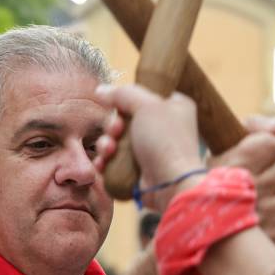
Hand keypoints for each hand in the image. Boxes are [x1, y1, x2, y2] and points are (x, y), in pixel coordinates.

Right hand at [93, 85, 204, 210]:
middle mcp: (164, 128)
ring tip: (108, 150)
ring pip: (117, 140)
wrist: (171, 184)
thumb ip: (123, 94)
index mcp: (174, 107)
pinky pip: (114, 161)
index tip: (118, 106)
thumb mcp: (146, 105)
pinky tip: (102, 163)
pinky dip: (106, 161)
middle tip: (116, 130)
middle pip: (126, 118)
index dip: (127, 100)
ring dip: (106, 143)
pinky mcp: (138, 171)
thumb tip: (101, 89)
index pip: (144, 96)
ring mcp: (150, 151)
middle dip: (113, 125)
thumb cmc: (166, 141)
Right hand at [209, 115, 274, 249]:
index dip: (263, 147)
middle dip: (273, 169)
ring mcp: (261, 219)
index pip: (271, 144)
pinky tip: (260, 216)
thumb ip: (253, 128)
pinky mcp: (270, 239)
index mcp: (234, 165)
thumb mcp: (221, 148)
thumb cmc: (208, 182)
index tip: (250, 155)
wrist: (192, 224)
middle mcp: (248, 193)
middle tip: (252, 177)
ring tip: (254, 199)